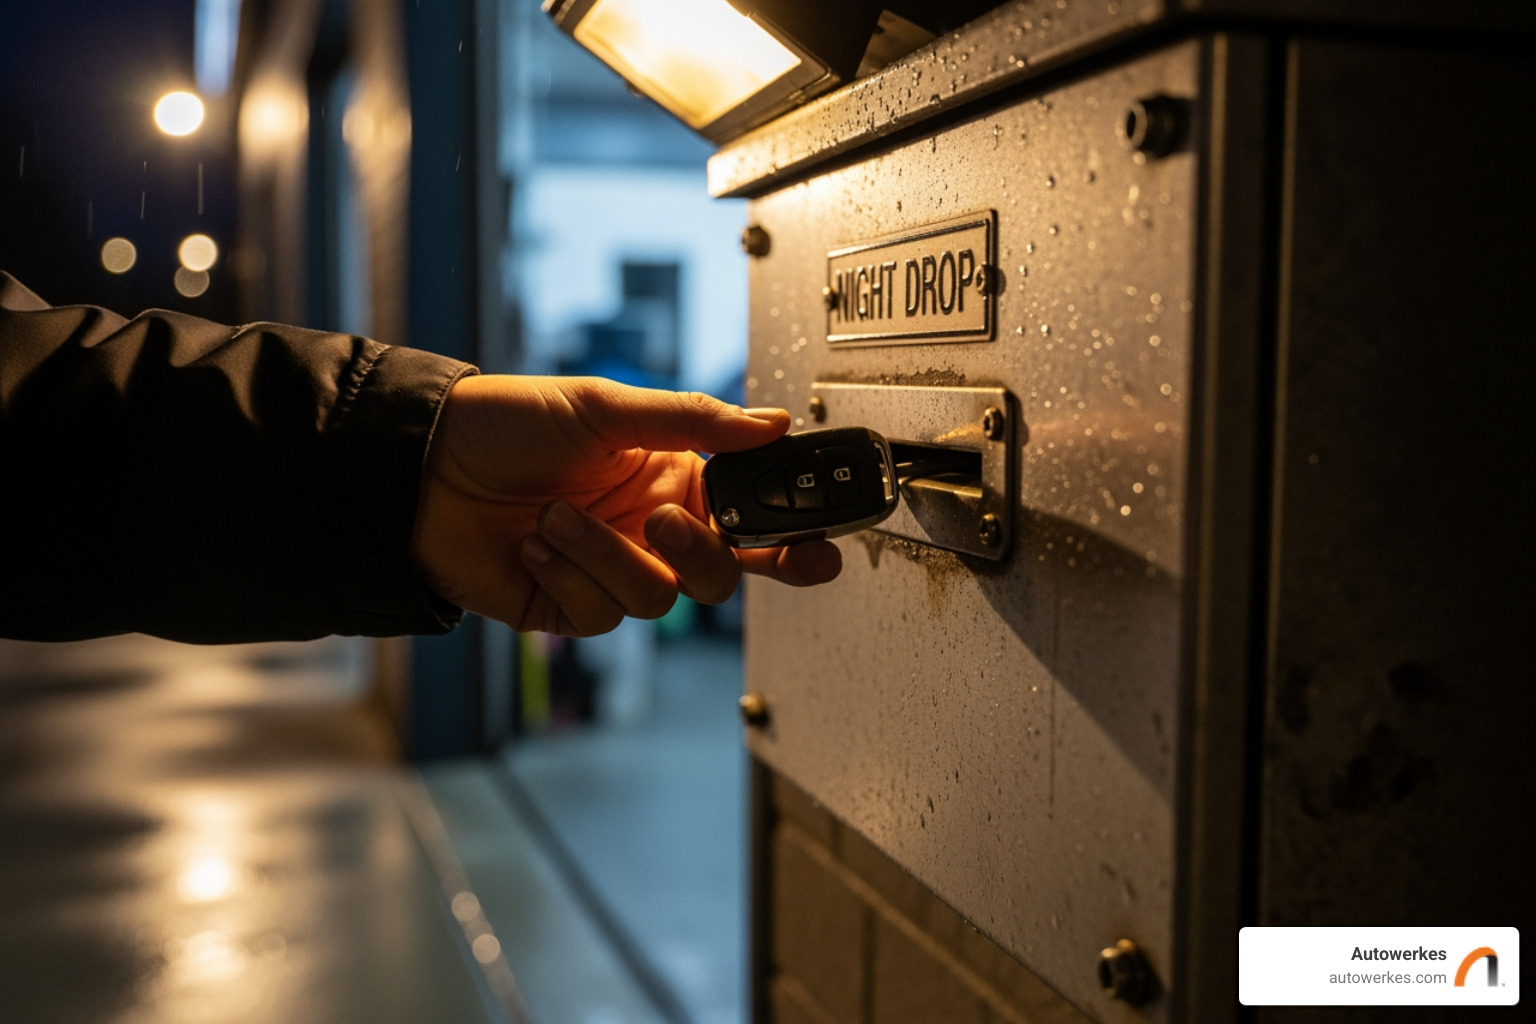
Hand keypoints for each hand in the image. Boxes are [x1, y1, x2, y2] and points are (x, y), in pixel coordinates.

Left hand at [411, 375, 842, 635]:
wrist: (420, 467)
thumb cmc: (505, 424)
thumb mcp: (605, 405)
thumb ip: (694, 421)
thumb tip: (770, 423)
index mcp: (673, 476)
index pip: (750, 516)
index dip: (791, 537)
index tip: (819, 545)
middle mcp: (650, 527)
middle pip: (718, 574)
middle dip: (697, 553)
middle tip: (663, 519)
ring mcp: (610, 569)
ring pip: (658, 598)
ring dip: (605, 557)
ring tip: (555, 518)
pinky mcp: (569, 605)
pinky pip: (601, 614)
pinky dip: (568, 576)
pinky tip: (531, 545)